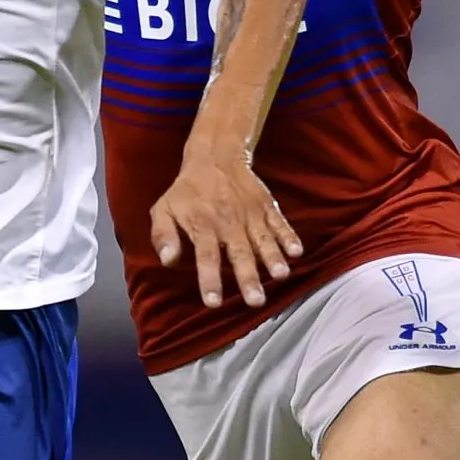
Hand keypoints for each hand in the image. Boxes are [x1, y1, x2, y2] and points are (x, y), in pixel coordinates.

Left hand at [149, 146, 302, 308]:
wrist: (215, 156)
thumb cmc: (186, 191)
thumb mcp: (163, 208)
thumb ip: (163, 235)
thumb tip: (166, 260)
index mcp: (203, 226)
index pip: (206, 257)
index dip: (210, 279)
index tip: (214, 302)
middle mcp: (228, 223)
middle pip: (239, 253)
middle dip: (248, 277)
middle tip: (255, 301)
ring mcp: (250, 214)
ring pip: (263, 240)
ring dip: (272, 258)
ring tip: (280, 276)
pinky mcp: (266, 206)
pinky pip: (280, 223)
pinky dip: (289, 236)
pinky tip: (297, 252)